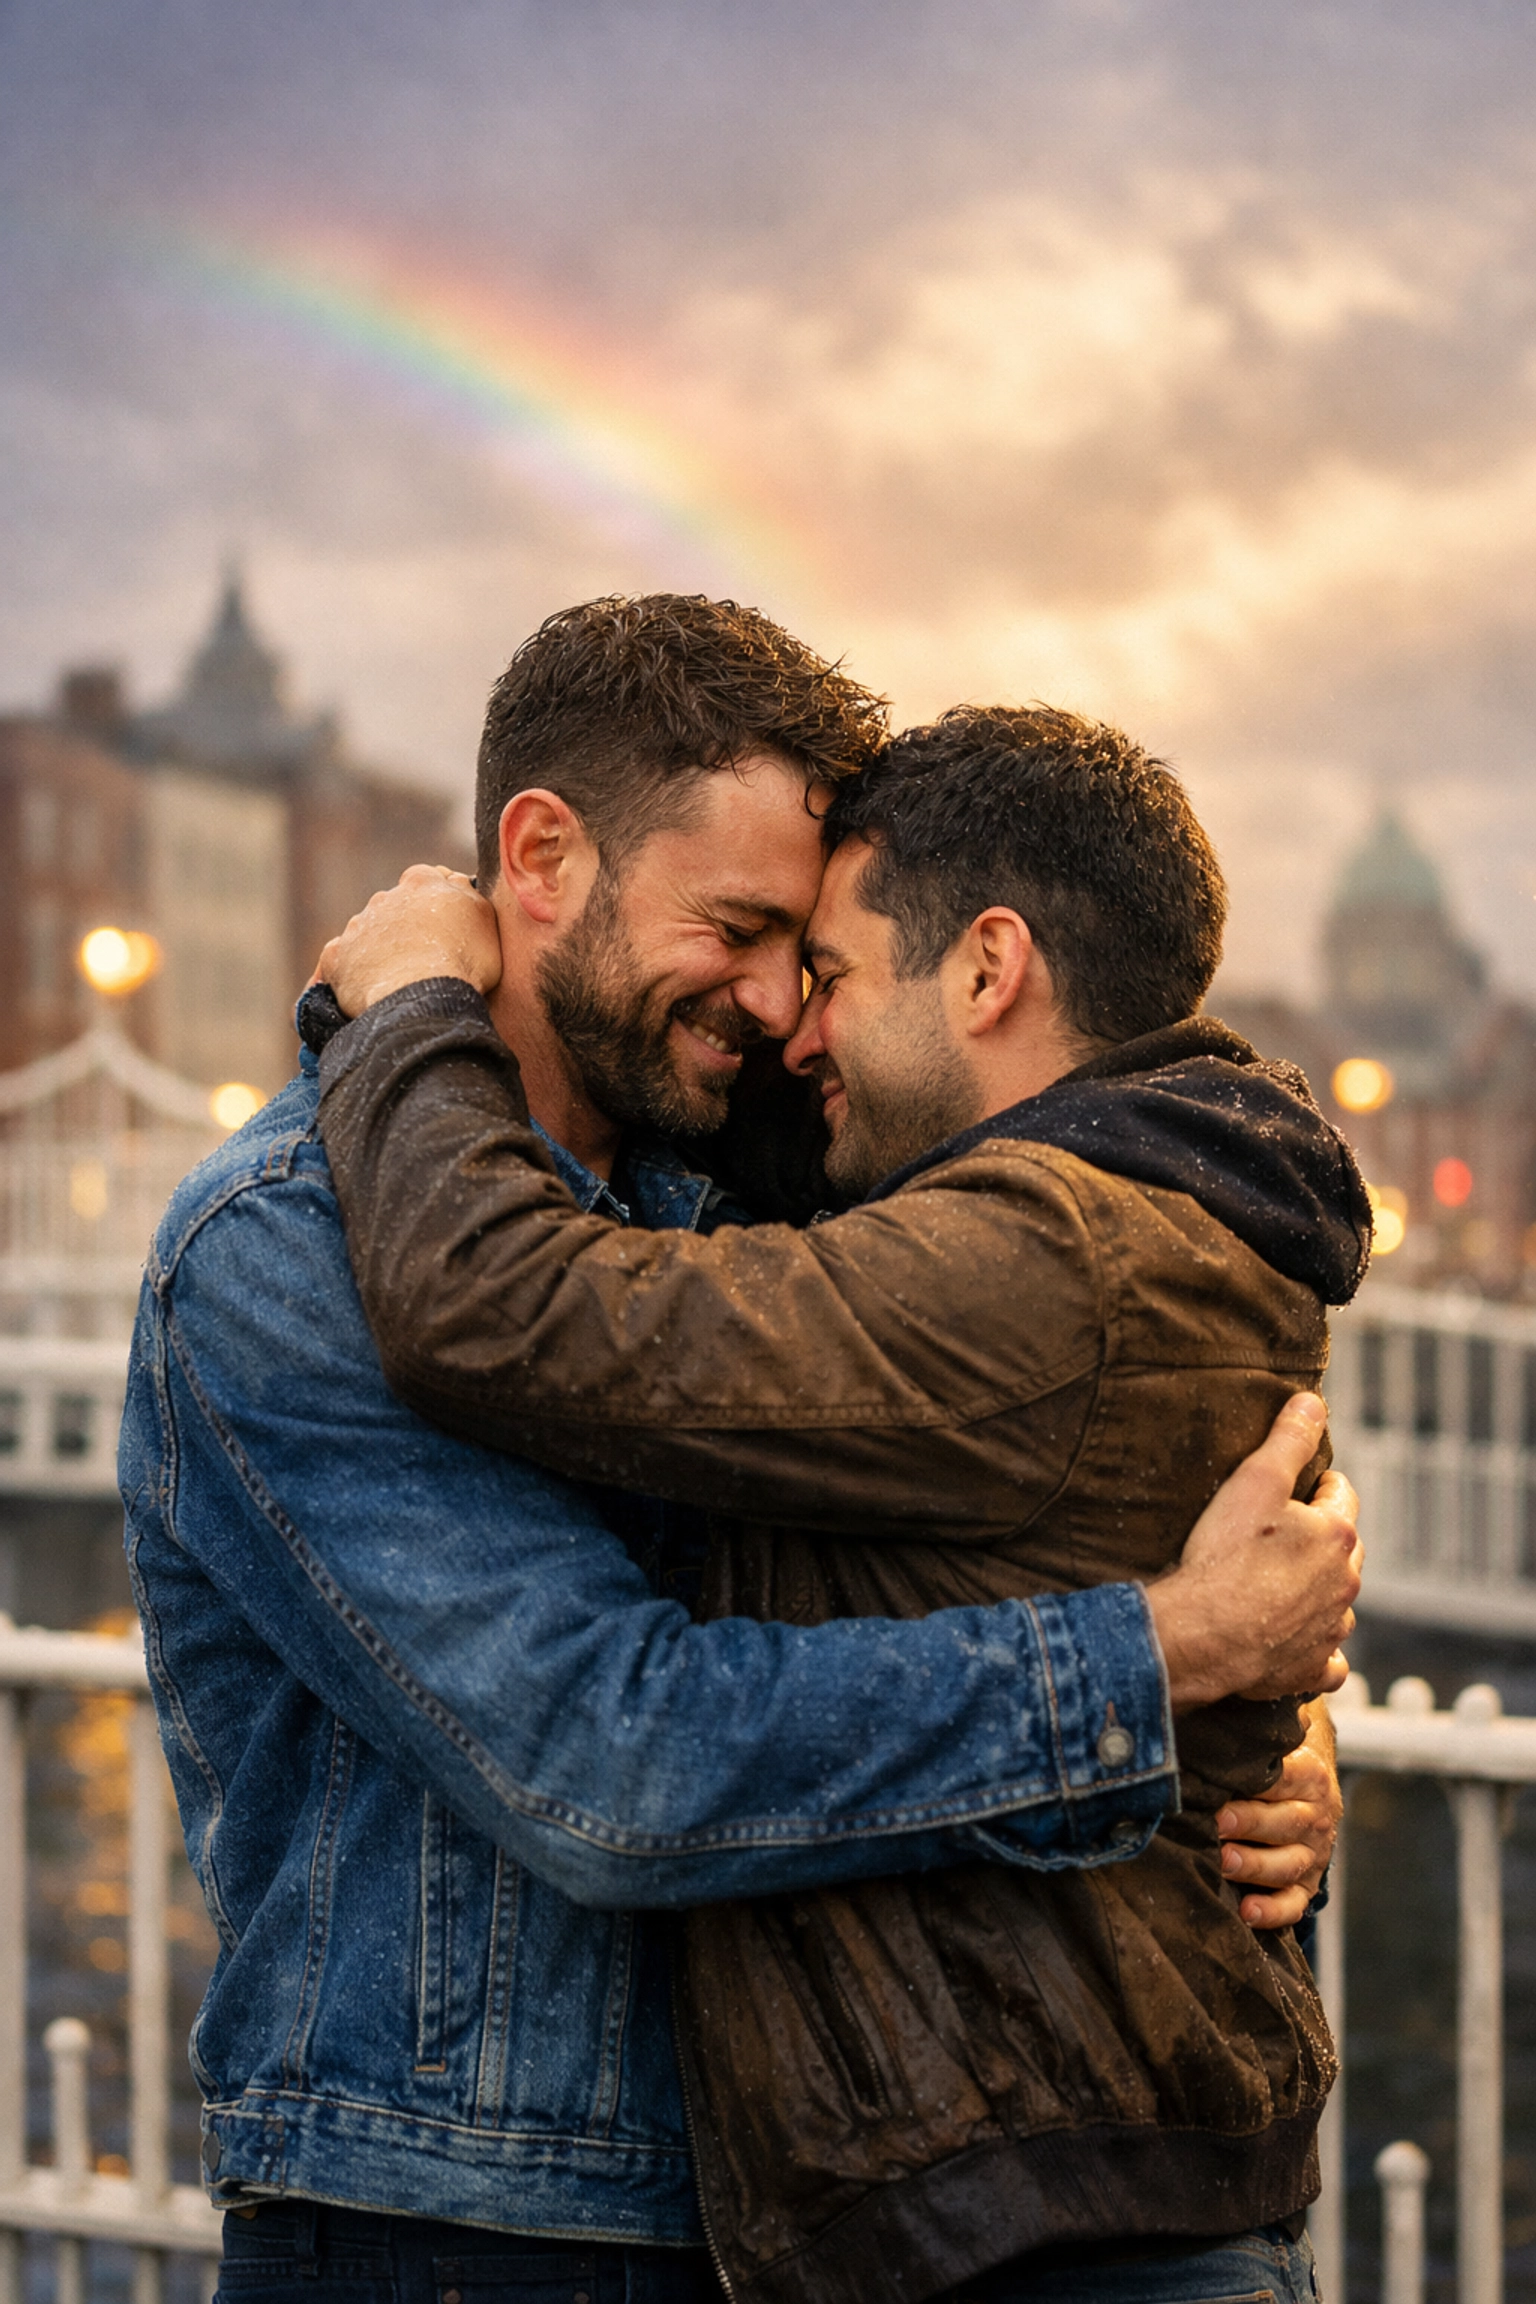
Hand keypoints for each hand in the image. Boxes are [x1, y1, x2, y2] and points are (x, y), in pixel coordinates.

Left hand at [316, 866, 502, 1016]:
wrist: (422, 998)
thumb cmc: (463, 961)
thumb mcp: (483, 917)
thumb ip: (467, 891)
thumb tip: (454, 879)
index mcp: (421, 883)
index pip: (424, 877)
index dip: (432, 897)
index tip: (441, 919)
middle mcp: (384, 898)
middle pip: (393, 905)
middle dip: (404, 924)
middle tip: (423, 955)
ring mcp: (357, 926)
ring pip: (366, 931)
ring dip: (378, 947)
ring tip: (399, 977)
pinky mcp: (337, 956)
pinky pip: (340, 958)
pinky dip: (350, 969)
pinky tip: (365, 985)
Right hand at [1145, 1393, 1360, 1712]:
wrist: (1200, 1635)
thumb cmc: (1223, 1557)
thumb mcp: (1253, 1482)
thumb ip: (1288, 1439)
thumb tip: (1314, 1402)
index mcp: (1337, 1535)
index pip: (1341, 1493)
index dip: (1316, 1484)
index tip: (1291, 1488)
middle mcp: (1345, 1584)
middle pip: (1344, 1548)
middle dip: (1320, 1538)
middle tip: (1278, 1533)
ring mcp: (1331, 1630)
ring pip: (1337, 1602)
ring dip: (1318, 1591)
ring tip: (1276, 1585)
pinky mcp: (1311, 1669)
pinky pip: (1329, 1660)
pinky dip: (1317, 1650)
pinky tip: (1294, 1641)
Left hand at [1217, 1701, 1339, 1929]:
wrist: (1306, 1784)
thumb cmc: (1274, 1753)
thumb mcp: (1275, 1731)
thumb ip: (1260, 1719)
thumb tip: (1229, 1686)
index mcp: (1310, 1772)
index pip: (1290, 1778)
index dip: (1262, 1787)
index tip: (1226, 1791)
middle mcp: (1317, 1813)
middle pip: (1289, 1823)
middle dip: (1253, 1825)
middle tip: (1219, 1825)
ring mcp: (1314, 1850)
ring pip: (1291, 1864)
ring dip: (1259, 1867)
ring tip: (1226, 1863)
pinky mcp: (1307, 1881)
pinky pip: (1295, 1903)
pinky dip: (1274, 1911)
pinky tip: (1247, 1912)